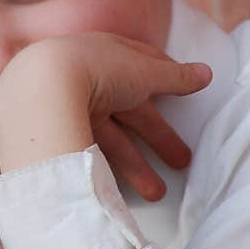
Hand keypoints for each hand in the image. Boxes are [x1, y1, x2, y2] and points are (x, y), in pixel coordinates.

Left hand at [0, 34, 211, 200]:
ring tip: (158, 194)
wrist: (41, 90)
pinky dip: (108, 170)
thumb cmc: (98, 69)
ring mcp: (70, 107)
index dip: (165, 79)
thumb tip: (207, 74)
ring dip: (137, 166)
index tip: (184, 94)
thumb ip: (176, 77)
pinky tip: (121, 190)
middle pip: (131, 111)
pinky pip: (90, 153)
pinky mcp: (57, 132)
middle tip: (183, 162)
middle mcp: (88, 79)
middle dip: (158, 137)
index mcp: (107, 54)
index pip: (141, 65)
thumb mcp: (144, 71)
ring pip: (112, 138)